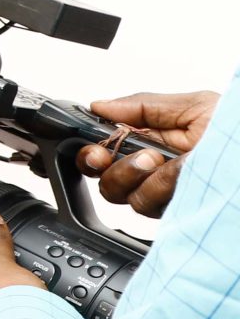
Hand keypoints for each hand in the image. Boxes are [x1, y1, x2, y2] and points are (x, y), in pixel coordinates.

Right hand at [78, 90, 218, 217]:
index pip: (106, 151)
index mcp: (155, 141)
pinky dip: (160, 188)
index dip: (92, 151)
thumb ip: (144, 106)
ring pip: (127, 197)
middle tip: (130, 155)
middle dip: (111, 167)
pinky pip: (152, 205)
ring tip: (160, 161)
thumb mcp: (196, 107)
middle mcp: (157, 171)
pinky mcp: (182, 213)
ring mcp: (170, 195)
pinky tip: (178, 176)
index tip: (96, 149)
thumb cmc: (239, 131)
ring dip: (137, 177)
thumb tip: (99, 105)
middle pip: (106, 180)